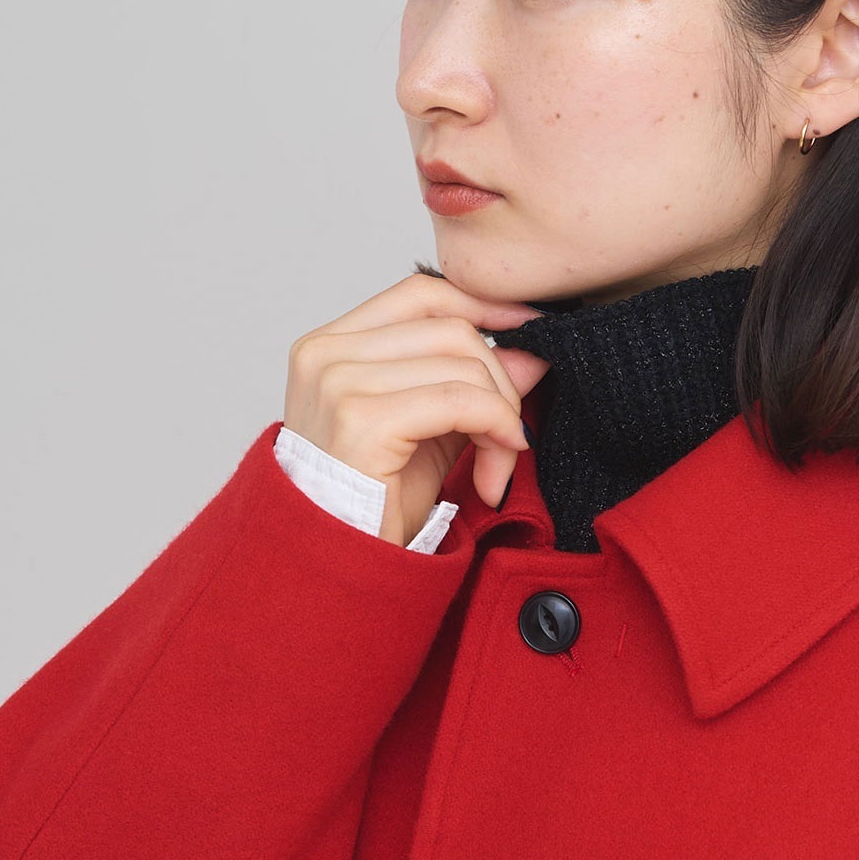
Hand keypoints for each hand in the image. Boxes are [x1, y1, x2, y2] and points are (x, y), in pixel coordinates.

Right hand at [283, 272, 551, 544]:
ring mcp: (338, 382)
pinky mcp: (361, 419)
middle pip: (451, 328)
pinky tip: (493, 470)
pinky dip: (494, 427)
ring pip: (462, 362)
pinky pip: (459, 400)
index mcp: (331, 345)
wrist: (338, 565)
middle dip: (500, 382)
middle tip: (512, 438)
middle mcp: (326, 354)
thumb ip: (472, 385)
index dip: (484, 306)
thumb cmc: (373, 503)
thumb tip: (532, 351)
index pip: (421, 293)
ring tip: (496, 465)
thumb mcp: (434, 431)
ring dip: (501, 416)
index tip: (530, 331)